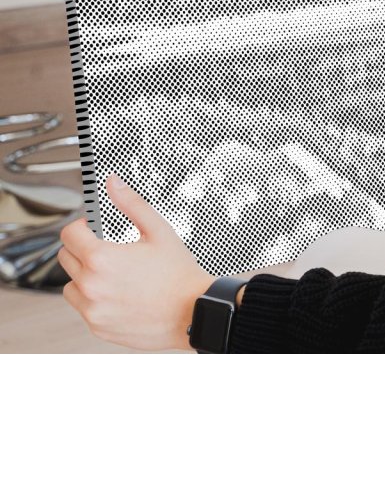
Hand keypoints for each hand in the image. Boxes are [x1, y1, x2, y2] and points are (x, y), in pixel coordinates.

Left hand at [58, 174, 214, 351]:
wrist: (192, 311)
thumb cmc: (178, 273)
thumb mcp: (158, 230)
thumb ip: (130, 204)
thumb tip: (112, 184)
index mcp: (101, 259)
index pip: (69, 234)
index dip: (82, 225)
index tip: (95, 228)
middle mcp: (91, 286)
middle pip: (65, 258)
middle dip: (82, 248)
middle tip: (108, 249)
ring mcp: (92, 310)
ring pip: (70, 285)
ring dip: (84, 276)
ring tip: (114, 274)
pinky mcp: (97, 327)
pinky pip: (83, 308)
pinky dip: (95, 299)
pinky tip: (120, 293)